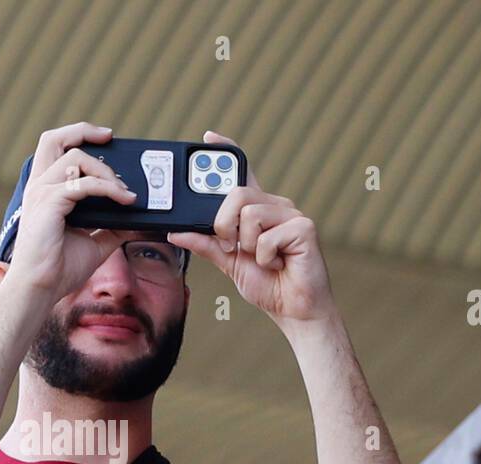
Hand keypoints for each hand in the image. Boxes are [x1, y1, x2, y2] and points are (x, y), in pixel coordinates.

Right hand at [5, 121, 138, 299]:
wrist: (41, 288)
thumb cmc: (59, 268)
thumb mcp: (96, 242)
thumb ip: (114, 227)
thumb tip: (138, 219)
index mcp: (45, 191)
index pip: (57, 149)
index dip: (80, 137)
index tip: (107, 141)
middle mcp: (40, 187)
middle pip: (53, 139)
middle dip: (83, 131)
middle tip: (110, 138)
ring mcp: (42, 193)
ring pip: (76, 158)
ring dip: (107, 170)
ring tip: (126, 191)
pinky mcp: (50, 204)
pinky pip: (85, 185)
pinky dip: (109, 189)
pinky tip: (126, 200)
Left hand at [167, 131, 336, 327]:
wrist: (294, 309)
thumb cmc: (268, 284)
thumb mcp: (228, 263)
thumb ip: (205, 245)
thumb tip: (176, 232)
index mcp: (257, 210)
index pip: (241, 173)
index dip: (226, 152)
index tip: (208, 138)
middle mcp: (275, 205)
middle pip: (236, 194)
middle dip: (224, 225)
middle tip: (232, 247)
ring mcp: (292, 214)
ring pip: (249, 214)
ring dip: (247, 246)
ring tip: (262, 259)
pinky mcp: (304, 227)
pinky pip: (267, 236)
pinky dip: (266, 258)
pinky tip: (279, 263)